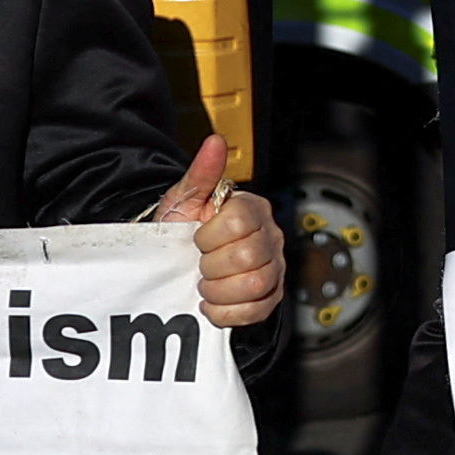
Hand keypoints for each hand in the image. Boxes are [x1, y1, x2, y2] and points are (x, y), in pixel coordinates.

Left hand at [158, 138, 285, 328]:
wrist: (180, 264)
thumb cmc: (183, 230)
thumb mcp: (183, 200)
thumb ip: (201, 173)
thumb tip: (214, 141)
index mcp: (253, 209)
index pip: (238, 222)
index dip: (209, 235)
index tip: (196, 237)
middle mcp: (270, 237)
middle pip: (248, 256)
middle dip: (212, 265)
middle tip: (199, 264)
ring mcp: (274, 268)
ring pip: (255, 285)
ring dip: (219, 290)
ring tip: (205, 285)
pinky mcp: (271, 297)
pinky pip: (257, 310)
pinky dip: (227, 312)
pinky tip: (212, 304)